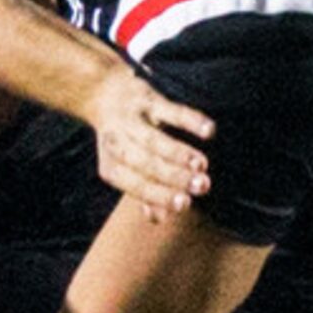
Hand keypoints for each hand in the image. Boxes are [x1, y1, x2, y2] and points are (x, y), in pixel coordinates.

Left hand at [89, 62, 213, 221]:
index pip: (134, 184)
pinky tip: (209, 131)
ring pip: (154, 139)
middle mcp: (117, 142)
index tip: (185, 204)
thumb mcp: (126, 167)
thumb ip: (144, 192)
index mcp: (111, 165)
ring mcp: (131, 119)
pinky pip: (169, 109)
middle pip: (145, 163)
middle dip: (174, 176)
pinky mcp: (145, 97)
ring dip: (179, 152)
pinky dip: (190, 120)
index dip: (159, 195)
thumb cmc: (123, 140)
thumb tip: (160, 218)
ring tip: (202, 165)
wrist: (103, 93)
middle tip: (203, 187)